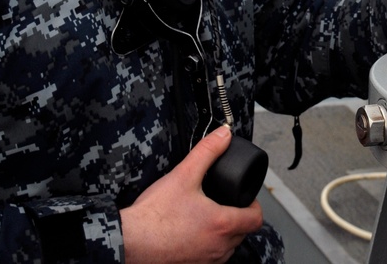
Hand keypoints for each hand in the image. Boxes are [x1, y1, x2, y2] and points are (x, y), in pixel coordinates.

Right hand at [120, 126, 263, 262]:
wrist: (130, 241)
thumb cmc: (155, 214)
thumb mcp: (183, 175)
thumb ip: (207, 152)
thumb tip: (224, 135)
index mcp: (221, 224)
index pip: (256, 219)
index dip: (254, 206)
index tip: (245, 199)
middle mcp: (218, 247)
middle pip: (243, 233)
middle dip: (238, 217)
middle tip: (224, 203)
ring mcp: (206, 261)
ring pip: (227, 248)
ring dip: (223, 234)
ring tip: (208, 217)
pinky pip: (211, 259)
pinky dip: (208, 246)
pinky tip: (193, 233)